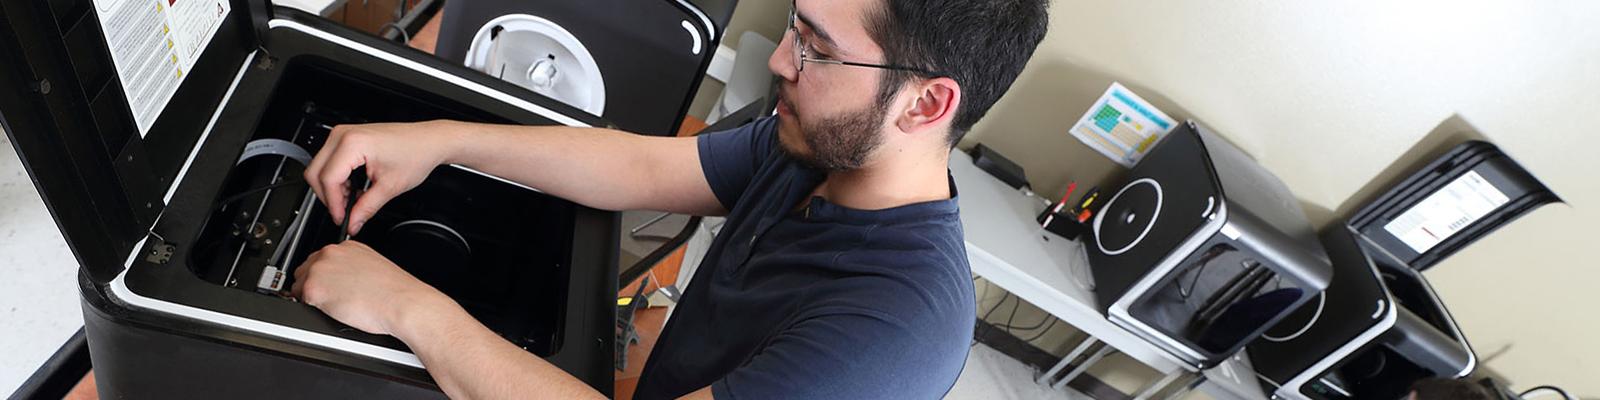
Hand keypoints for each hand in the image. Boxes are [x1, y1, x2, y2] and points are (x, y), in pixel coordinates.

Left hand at [291, 241, 451, 335]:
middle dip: (315, 284)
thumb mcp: (373, 267)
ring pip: (299, 285)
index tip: (330, 284)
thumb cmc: (394, 292)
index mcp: (347, 247)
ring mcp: (320, 269)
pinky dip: (313, 308)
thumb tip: (344, 278)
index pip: (322, 258)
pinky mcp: (314, 288)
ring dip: (311, 296)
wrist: (401, 302)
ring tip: (336, 305)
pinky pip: (300, 301)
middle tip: (333, 298)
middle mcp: (331, 253)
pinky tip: (333, 310)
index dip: (324, 275)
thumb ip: (353, 267)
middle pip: (306, 269)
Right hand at [305, 120, 463, 234]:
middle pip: (316, 172)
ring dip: (333, 188)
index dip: (333, 204)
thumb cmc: (416, 153)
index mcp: (353, 144)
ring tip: (354, 200)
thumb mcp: (390, 187)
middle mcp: (343, 135)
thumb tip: (352, 222)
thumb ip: (366, 208)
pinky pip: (329, 161)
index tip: (342, 218)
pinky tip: (354, 188)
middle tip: (345, 213)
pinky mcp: (347, 138)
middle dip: (329, 197)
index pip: (328, 179)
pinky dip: (337, 178)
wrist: (429, 140)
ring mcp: (343, 134)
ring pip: (320, 167)